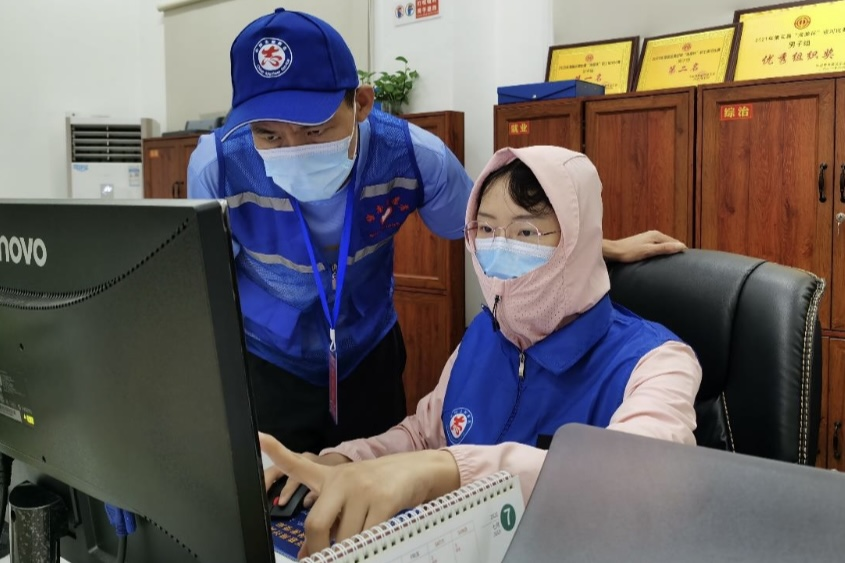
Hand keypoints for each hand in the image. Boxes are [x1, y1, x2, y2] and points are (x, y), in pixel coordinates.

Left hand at [258, 433, 459, 556]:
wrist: (421, 470)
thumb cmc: (382, 487)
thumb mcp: (352, 499)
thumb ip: (329, 521)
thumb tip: (308, 555)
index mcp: (331, 477)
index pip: (298, 464)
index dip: (276, 452)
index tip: (259, 437)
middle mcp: (343, 479)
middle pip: (316, 524)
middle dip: (318, 549)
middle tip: (322, 558)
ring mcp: (363, 488)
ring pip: (345, 537)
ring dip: (351, 549)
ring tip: (363, 539)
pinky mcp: (384, 499)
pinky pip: (367, 536)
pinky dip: (368, 548)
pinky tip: (374, 542)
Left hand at [603, 230, 685, 262]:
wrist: (613, 251)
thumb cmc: (630, 252)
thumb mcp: (648, 251)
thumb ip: (664, 248)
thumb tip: (681, 246)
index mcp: (656, 235)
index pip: (675, 242)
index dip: (681, 250)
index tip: (688, 260)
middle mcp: (653, 234)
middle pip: (670, 242)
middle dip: (676, 250)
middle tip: (683, 262)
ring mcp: (648, 238)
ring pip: (663, 245)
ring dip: (669, 251)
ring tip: (674, 262)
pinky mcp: (643, 243)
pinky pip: (657, 247)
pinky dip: (661, 252)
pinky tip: (661, 258)